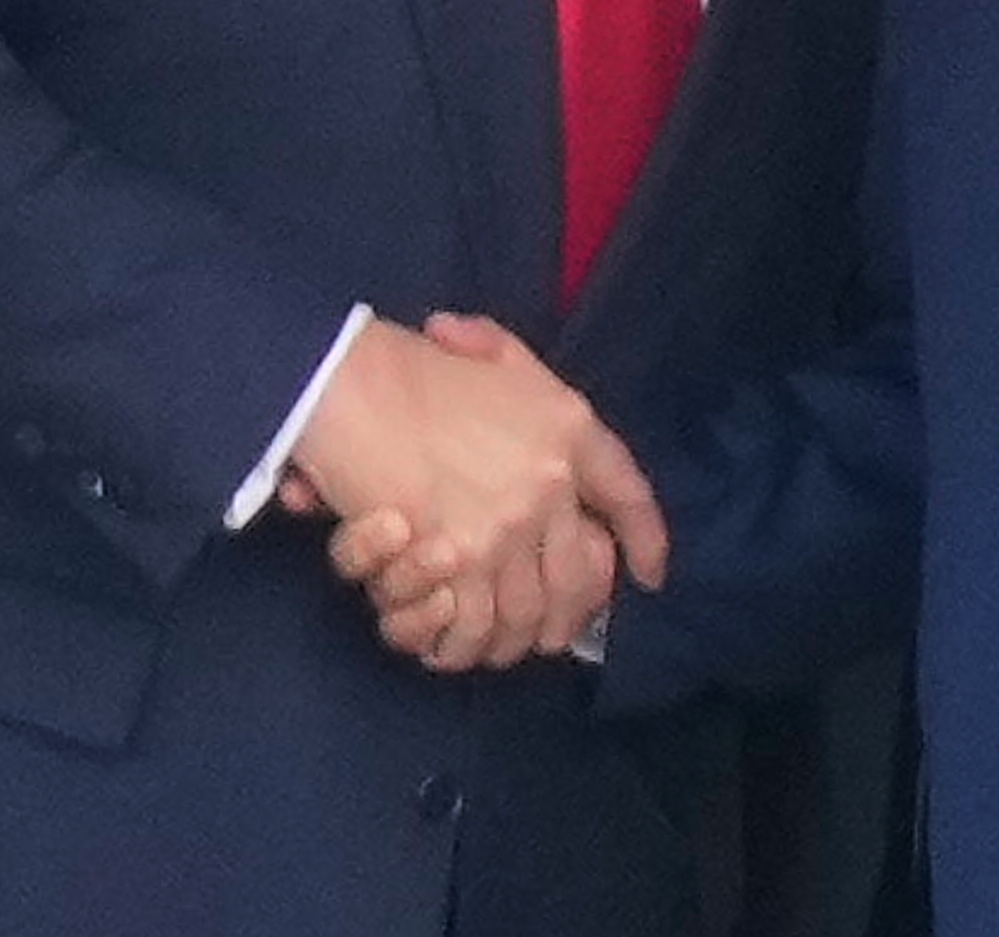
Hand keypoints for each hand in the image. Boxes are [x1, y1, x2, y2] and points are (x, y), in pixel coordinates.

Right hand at [287, 313, 664, 670]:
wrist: (347, 384)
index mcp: (567, 429)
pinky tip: (451, 647)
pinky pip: (474, 626)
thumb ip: (510, 363)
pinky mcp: (456, 562)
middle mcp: (549, 484)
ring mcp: (505, 527)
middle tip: (551, 635)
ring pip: (525, 613)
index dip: (646, 539)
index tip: (650, 574)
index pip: (629, 495)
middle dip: (570, 617)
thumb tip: (512, 375)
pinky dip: (462, 646)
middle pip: (579, 578)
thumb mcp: (487, 352)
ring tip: (496, 647)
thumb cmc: (409, 366)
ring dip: (509, 641)